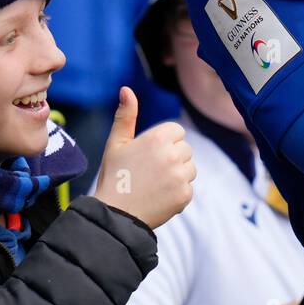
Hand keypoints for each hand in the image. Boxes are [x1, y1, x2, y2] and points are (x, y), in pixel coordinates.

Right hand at [92, 86, 195, 228]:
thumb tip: (126, 89)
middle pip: (185, 149)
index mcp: (158, 138)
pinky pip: (188, 188)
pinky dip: (176, 193)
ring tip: (154, 184)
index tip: (148, 154)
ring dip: (177, 174)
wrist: (114, 215)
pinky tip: (158, 196)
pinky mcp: (185, 195)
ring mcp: (181, 176)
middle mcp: (173, 154)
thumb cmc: (114, 176)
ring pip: (190, 168)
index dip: (163, 142)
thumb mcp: (116, 143)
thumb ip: (126, 115)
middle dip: (171, 157)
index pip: (177, 132)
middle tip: (149, 171)